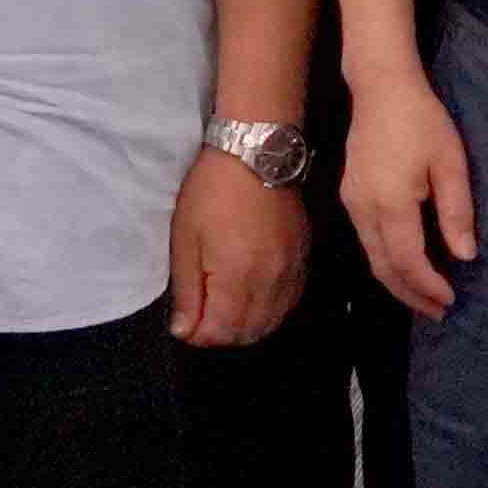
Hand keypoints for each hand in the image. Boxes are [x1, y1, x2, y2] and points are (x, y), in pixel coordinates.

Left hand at [168, 149, 302, 350]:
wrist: (257, 152)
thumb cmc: (211, 191)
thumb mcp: (186, 239)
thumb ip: (188, 290)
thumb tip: (184, 331)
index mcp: (237, 277)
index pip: (221, 331)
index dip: (200, 335)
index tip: (186, 324)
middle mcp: (270, 281)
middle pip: (249, 332)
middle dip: (222, 335)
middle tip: (202, 320)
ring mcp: (291, 271)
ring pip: (272, 321)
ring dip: (247, 327)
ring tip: (225, 313)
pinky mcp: (303, 258)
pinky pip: (290, 301)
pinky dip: (271, 312)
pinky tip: (255, 302)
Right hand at [341, 75, 476, 317]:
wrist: (381, 87)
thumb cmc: (422, 120)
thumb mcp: (450, 162)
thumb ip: (456, 210)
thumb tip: (465, 255)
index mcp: (390, 202)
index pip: (407, 260)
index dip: (428, 285)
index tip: (450, 300)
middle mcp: (364, 209)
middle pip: (383, 268)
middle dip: (411, 295)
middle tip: (438, 312)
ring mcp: (352, 203)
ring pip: (372, 257)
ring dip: (397, 282)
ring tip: (425, 297)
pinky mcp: (350, 196)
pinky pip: (367, 241)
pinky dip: (387, 262)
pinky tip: (406, 265)